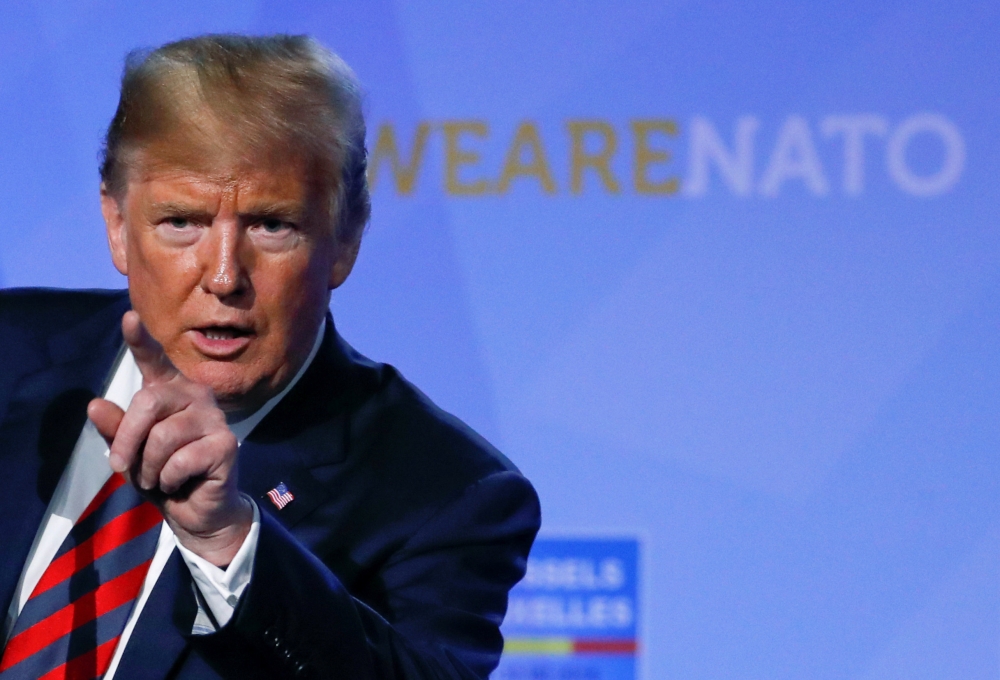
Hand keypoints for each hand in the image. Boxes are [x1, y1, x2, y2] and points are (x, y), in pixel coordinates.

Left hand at [88, 311, 252, 566]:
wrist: (197, 511)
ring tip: (157, 478)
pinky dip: (168, 479)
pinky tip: (180, 482)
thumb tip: (94, 404)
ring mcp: (214, 419)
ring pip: (162, 436)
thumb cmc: (163, 475)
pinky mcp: (226, 444)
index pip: (154, 361)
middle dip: (127, 440)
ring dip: (148, 467)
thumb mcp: (130, 455)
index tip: (128, 317)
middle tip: (121, 467)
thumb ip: (115, 430)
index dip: (140, 339)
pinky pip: (180, 460)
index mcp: (170, 392)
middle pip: (148, 402)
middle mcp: (195, 396)